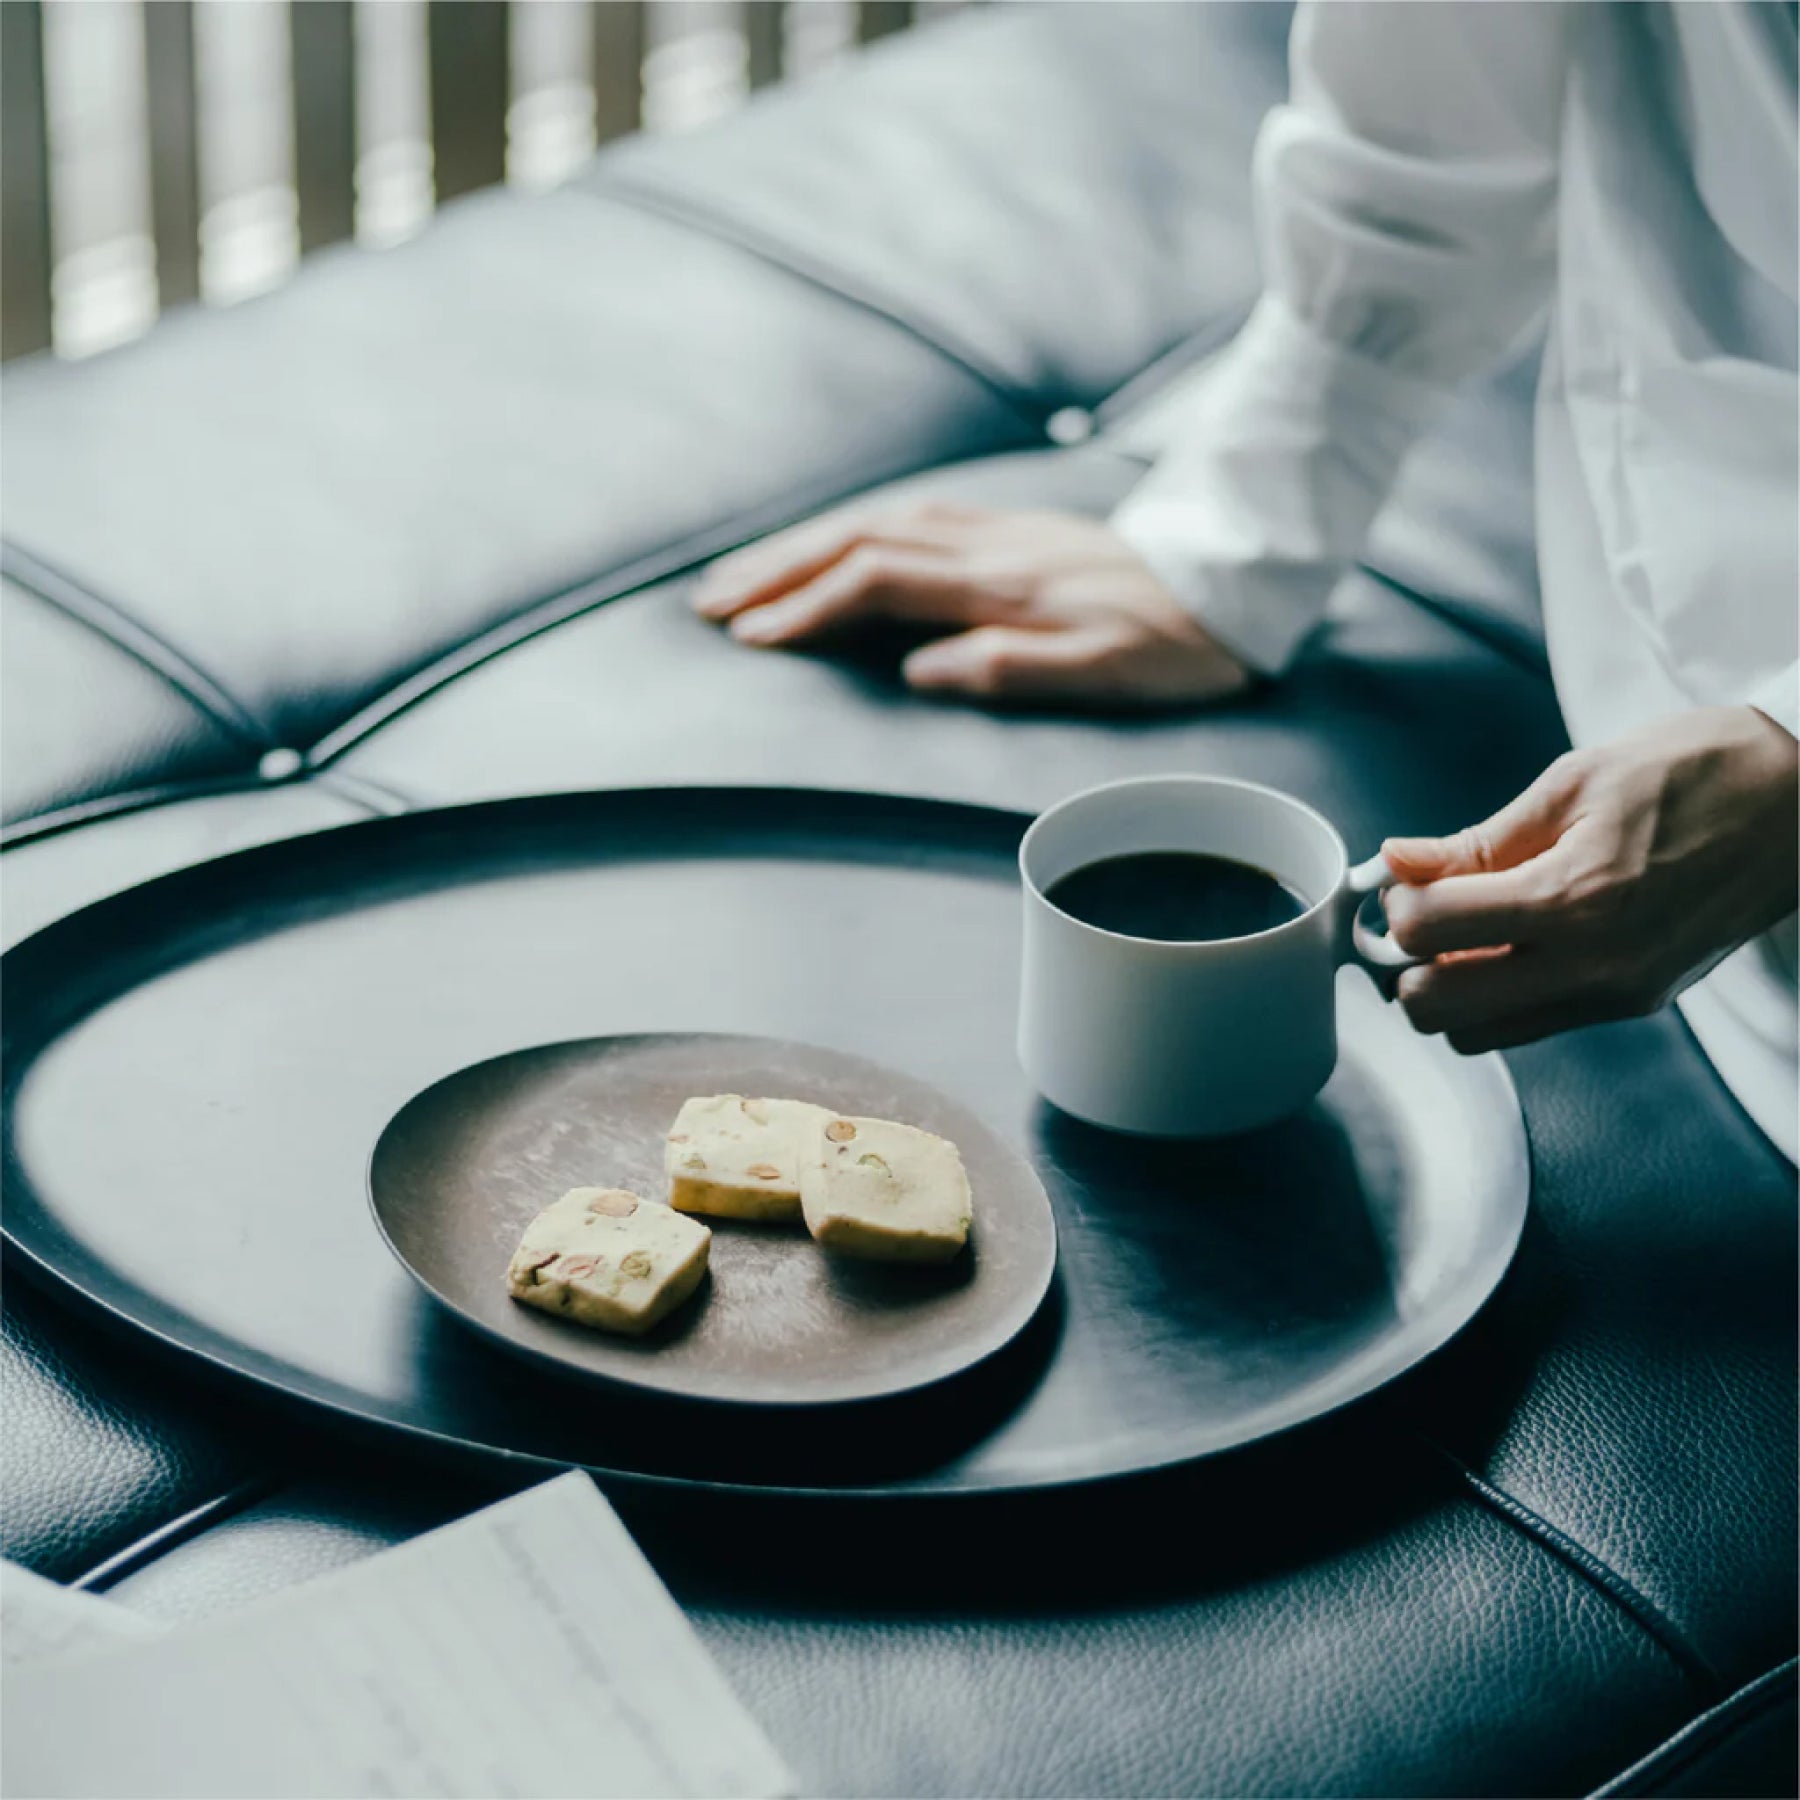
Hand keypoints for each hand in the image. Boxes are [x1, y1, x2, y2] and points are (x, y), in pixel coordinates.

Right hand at [692, 503, 1250, 705]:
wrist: (1233, 586)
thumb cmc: (1174, 647)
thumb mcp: (1107, 674)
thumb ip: (1013, 670)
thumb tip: (920, 672)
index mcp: (1002, 586)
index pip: (877, 583)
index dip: (807, 608)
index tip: (750, 639)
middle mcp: (989, 546)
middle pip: (860, 540)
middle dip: (779, 568)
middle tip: (710, 601)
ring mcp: (999, 530)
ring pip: (880, 521)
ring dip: (807, 546)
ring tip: (747, 575)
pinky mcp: (1013, 528)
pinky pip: (912, 517)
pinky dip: (856, 530)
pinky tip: (835, 545)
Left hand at [1381, 705, 1798, 1053]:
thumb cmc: (1695, 773)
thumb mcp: (1572, 783)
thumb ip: (1476, 839)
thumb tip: (1396, 861)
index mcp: (1571, 899)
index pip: (1428, 932)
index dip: (1397, 904)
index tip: (1407, 879)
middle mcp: (1592, 964)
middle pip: (1437, 1008)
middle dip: (1408, 963)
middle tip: (1423, 915)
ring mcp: (1616, 994)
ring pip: (1478, 1033)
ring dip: (1451, 990)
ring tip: (1467, 932)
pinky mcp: (1635, 1004)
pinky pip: (1532, 1025)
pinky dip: (1499, 998)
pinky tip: (1510, 946)